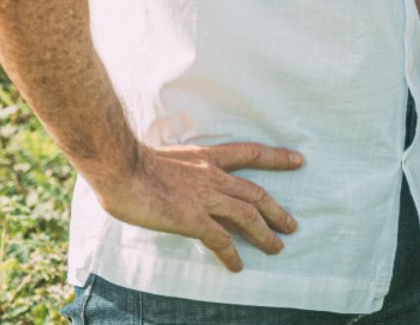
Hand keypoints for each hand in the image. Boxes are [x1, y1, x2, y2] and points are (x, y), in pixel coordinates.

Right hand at [87, 141, 302, 272]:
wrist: (120, 167)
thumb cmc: (130, 161)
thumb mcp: (165, 157)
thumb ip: (179, 169)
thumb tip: (176, 181)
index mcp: (206, 157)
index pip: (250, 153)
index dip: (276, 157)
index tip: (298, 160)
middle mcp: (212, 176)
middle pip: (256, 193)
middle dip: (276, 209)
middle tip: (292, 224)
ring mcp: (205, 198)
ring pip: (247, 216)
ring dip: (264, 233)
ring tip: (277, 247)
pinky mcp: (193, 219)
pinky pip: (221, 239)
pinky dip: (231, 254)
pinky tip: (237, 266)